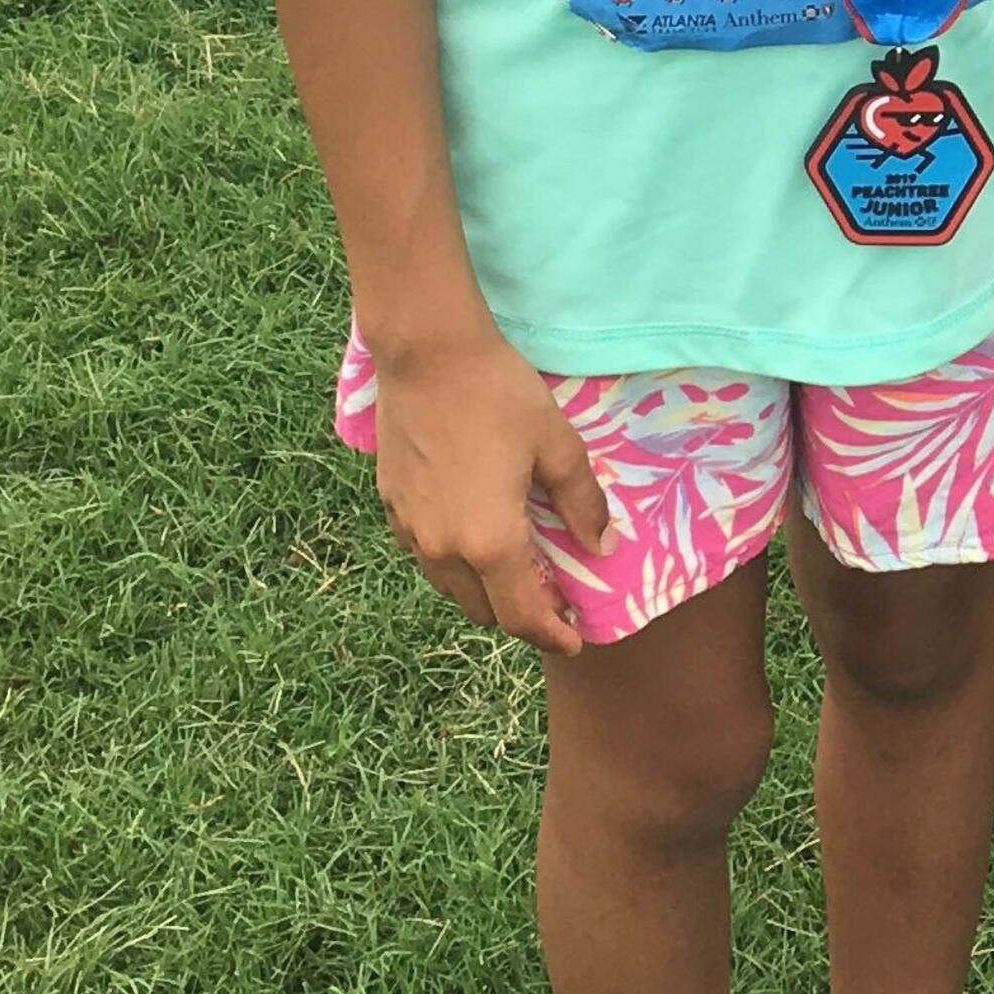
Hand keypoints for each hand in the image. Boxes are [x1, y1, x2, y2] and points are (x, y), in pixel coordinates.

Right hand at [364, 325, 614, 654]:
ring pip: (451, 587)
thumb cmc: (500, 396)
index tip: (574, 639)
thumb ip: (582, 504)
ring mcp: (410, 530)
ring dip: (486, 593)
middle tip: (555, 603)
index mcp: (489, 543)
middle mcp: (443, 549)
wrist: (427, 354)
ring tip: (519, 574)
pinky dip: (457, 565)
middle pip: (484, 610)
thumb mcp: (558, 446)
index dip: (551, 635)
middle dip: (521, 616)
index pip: (522, 615)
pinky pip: (428, 557)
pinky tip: (477, 539)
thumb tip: (601, 548)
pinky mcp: (392, 506)